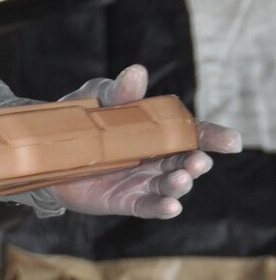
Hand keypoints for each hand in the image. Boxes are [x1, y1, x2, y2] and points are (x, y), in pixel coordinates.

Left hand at [49, 63, 241, 217]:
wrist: (47, 145)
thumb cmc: (83, 116)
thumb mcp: (100, 97)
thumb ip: (120, 91)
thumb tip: (137, 72)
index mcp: (160, 131)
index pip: (194, 134)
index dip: (214, 137)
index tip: (232, 142)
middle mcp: (157, 158)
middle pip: (186, 162)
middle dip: (196, 162)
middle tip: (197, 161)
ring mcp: (142, 181)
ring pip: (170, 185)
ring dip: (180, 184)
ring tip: (181, 179)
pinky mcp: (124, 200)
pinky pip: (147, 206)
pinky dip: (161, 207)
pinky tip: (172, 206)